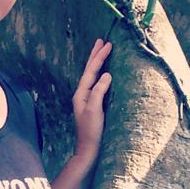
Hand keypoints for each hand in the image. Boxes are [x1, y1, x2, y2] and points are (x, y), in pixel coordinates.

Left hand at [71, 38, 112, 159]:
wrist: (88, 147)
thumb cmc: (91, 130)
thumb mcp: (94, 109)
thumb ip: (99, 91)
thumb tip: (107, 75)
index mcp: (81, 93)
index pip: (91, 71)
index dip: (99, 57)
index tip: (108, 44)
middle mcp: (82, 94)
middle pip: (89, 70)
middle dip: (95, 55)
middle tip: (101, 41)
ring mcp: (87, 99)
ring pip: (92, 76)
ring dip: (97, 63)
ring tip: (102, 51)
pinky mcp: (93, 104)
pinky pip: (96, 83)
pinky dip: (100, 74)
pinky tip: (104, 73)